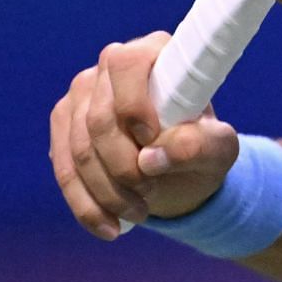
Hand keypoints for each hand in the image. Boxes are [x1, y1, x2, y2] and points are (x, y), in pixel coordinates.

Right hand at [49, 32, 239, 238]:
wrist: (180, 168)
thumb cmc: (203, 146)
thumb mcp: (218, 150)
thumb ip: (198, 146)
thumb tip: (151, 159)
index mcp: (154, 53)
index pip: (128, 65)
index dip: (134, 105)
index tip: (152, 140)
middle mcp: (111, 66)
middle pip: (100, 119)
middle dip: (123, 167)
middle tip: (149, 195)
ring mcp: (81, 94)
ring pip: (79, 149)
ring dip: (107, 191)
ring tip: (140, 214)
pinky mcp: (64, 124)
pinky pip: (63, 168)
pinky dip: (86, 204)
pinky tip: (109, 229)